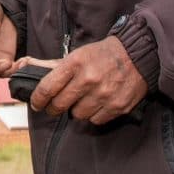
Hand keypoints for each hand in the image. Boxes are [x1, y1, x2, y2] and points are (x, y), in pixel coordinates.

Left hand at [27, 36, 146, 124]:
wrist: (137, 54)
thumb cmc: (104, 54)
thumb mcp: (79, 53)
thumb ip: (61, 68)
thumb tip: (40, 82)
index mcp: (75, 63)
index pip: (47, 87)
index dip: (38, 99)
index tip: (36, 104)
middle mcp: (88, 79)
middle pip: (60, 104)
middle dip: (54, 107)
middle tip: (55, 106)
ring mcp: (104, 94)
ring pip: (78, 115)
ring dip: (76, 110)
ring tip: (82, 100)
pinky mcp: (117, 106)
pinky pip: (96, 120)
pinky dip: (94, 114)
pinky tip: (97, 104)